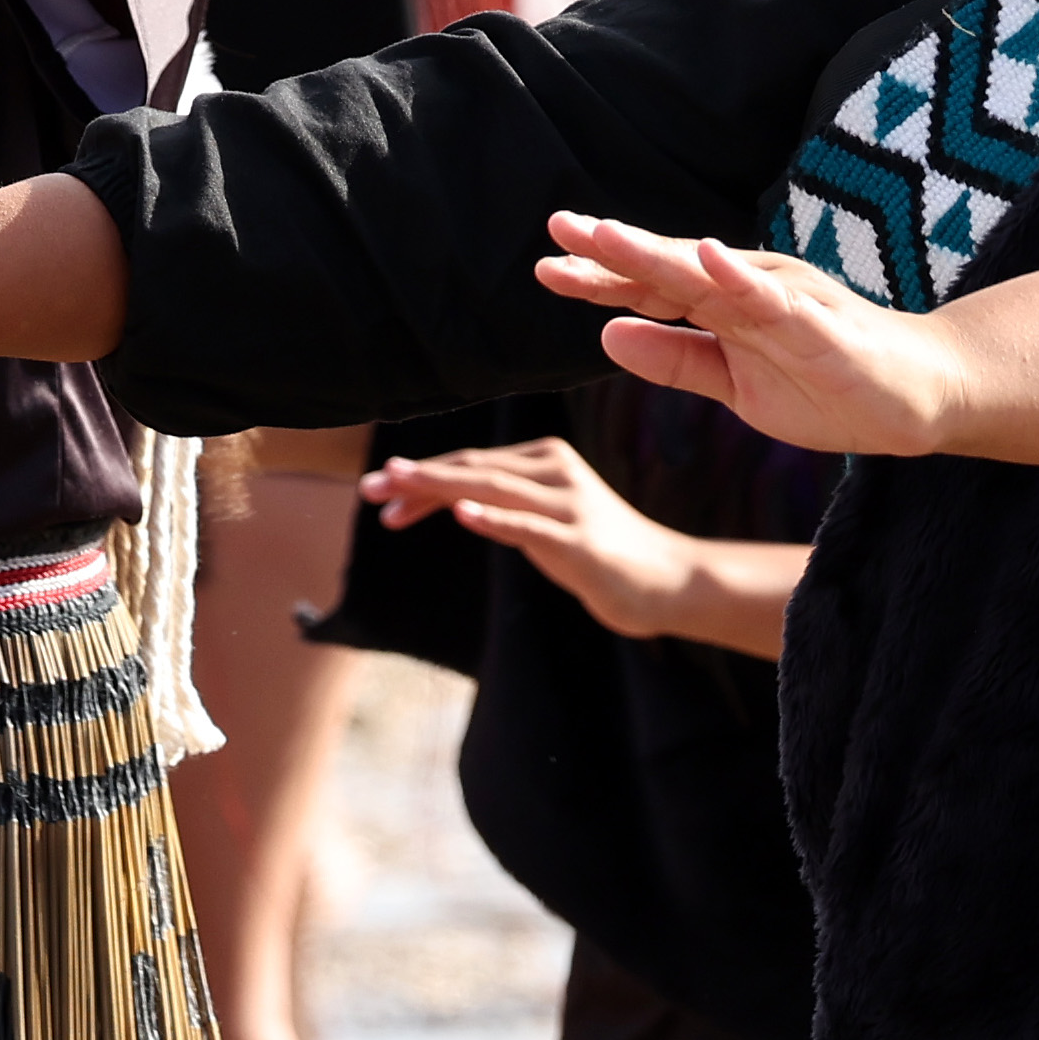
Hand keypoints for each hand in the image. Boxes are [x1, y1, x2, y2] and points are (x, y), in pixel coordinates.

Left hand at [363, 436, 712, 641]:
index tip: (379, 492)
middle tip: (368, 487)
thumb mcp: (546, 521)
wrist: (670, 579)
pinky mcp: (581, 542)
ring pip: (494, 487)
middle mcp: (556, 472)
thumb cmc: (602, 552)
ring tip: (396, 485)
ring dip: (440, 486)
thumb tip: (450, 498)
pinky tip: (462, 514)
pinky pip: (530, 527)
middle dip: (417, 477)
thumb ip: (506, 504)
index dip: (422, 476)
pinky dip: (495, 518)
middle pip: (475, 468)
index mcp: (546, 460)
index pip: (472, 463)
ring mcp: (570, 506)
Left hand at [531, 212, 967, 454]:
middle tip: (558, 227)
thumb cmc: (829, 386)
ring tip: (607, 235)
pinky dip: (741, 278)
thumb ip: (677, 361)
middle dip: (613, 250)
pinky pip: (776, 301)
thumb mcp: (734, 386)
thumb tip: (607, 336)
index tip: (546, 266)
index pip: (652, 289)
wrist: (917, 398)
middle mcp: (749, 290)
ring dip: (658, 253)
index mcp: (726, 307)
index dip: (600, 277)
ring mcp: (786, 302)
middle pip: (671, 269)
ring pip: (711, 276)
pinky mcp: (822, 326)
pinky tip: (708, 256)